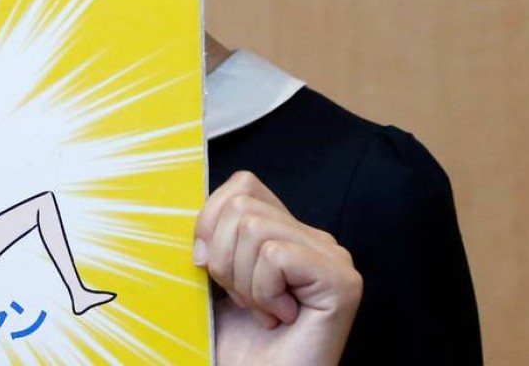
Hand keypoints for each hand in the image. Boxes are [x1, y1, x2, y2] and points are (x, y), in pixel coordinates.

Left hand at [195, 171, 361, 365]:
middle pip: (242, 203)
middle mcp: (316, 240)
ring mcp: (333, 258)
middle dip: (223, 258)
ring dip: (242, 281)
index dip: (210, 223)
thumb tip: (188, 206)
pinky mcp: (341, 281)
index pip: (242, 184)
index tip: (212, 271)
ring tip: (261, 313)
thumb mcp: (212, 277)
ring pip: (254, 226)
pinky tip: (278, 319)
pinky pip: (274, 255)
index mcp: (287, 234)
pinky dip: (262, 292)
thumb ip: (210, 236)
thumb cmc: (236, 344)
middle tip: (243, 302)